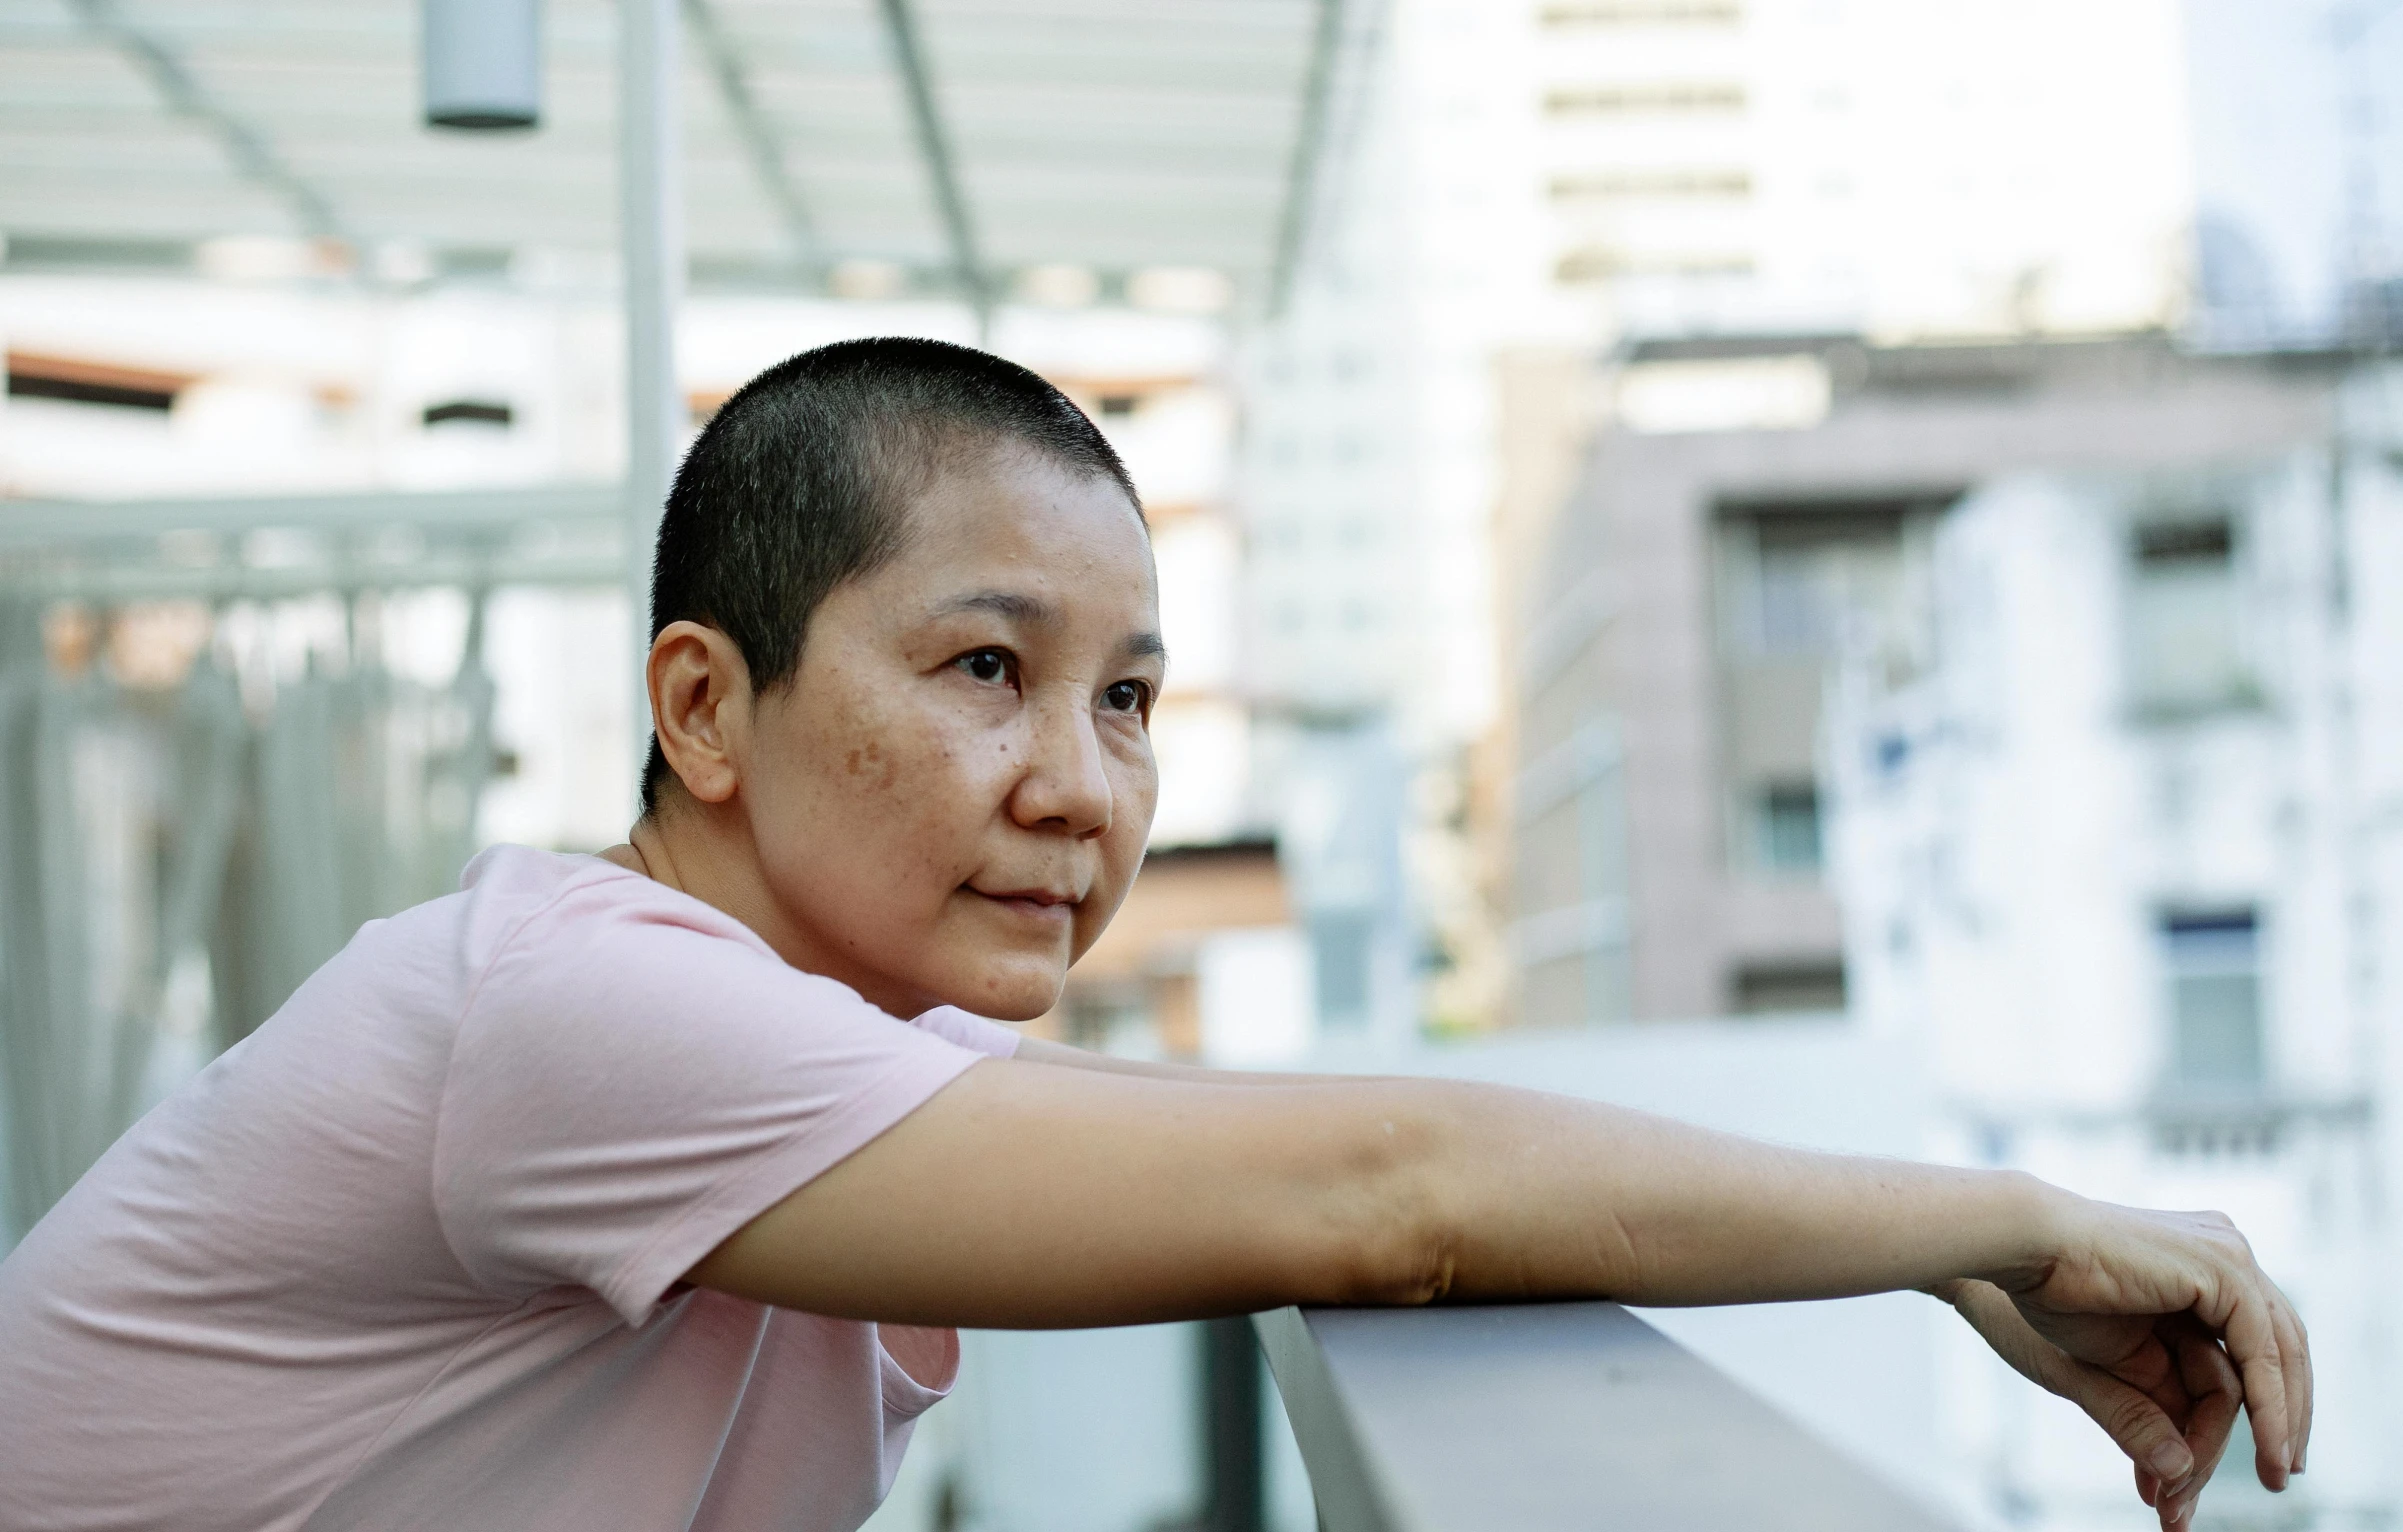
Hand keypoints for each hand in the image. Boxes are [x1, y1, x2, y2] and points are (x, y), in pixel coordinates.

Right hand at [1939, 1196, 2309, 1530]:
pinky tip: (2271, 1448)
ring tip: (2273, 1477)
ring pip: (2275, 1355)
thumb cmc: (2037, 1301)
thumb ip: (2145, 1413)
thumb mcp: (2104, 1372)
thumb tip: (2178, 1470)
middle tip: (2279, 1480)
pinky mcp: (2221, 1267)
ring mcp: (2223, 1256)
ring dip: (2279, 1424)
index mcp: (2192, 1267)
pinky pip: (2264, 1350)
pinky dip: (2272, 1405)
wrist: (2012, 1253)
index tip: (2237, 1467)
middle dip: (2280, 1422)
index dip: (2249, 1411)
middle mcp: (2217, 1254)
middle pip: (2271, 1352)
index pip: (2243, 1348)